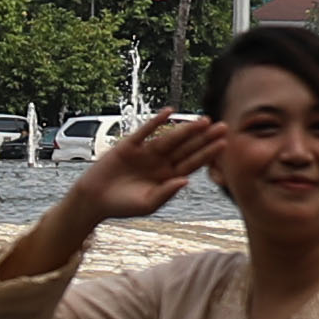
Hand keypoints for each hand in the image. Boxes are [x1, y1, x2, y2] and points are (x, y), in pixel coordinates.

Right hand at [79, 109, 221, 217]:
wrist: (95, 200)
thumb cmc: (123, 205)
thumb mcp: (147, 204)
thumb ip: (166, 192)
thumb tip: (186, 179)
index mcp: (168, 176)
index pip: (192, 162)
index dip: (208, 153)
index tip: (224, 144)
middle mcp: (160, 162)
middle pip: (186, 148)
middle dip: (204, 137)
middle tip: (223, 126)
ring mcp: (146, 152)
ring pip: (170, 138)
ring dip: (186, 129)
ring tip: (204, 120)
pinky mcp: (130, 145)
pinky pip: (146, 131)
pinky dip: (156, 121)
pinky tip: (170, 112)